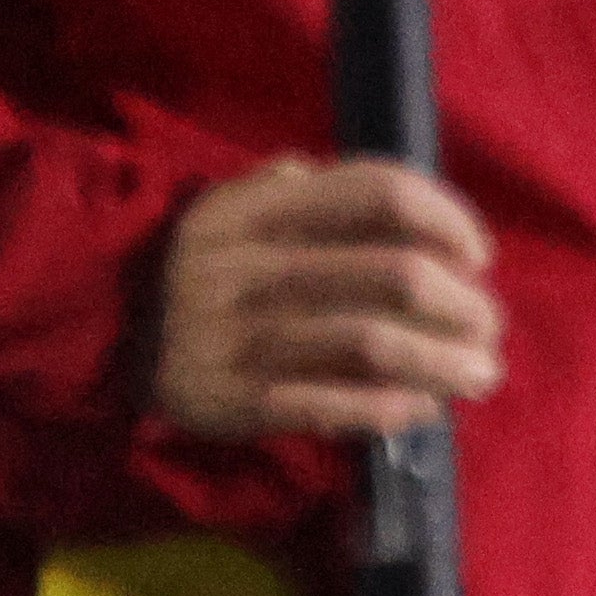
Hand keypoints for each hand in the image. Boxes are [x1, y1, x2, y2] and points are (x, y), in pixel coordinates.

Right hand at [145, 159, 500, 439]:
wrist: (104, 330)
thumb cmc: (204, 264)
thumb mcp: (234, 205)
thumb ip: (304, 187)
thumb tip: (400, 200)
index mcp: (259, 210)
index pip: (378, 193)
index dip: (447, 217)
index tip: (478, 254)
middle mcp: (252, 266)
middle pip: (392, 273)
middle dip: (462, 303)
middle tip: (490, 326)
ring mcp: (241, 336)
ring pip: (372, 343)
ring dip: (442, 360)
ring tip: (479, 372)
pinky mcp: (233, 400)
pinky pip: (329, 404)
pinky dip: (388, 408)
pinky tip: (422, 408)